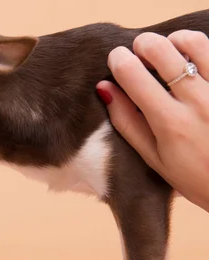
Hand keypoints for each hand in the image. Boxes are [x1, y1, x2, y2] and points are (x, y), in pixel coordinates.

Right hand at [96, 30, 208, 211]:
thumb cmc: (194, 176)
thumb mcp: (153, 157)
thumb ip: (127, 121)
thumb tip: (104, 89)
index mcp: (170, 123)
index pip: (135, 77)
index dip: (119, 60)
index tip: (115, 57)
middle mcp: (198, 103)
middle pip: (164, 52)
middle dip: (144, 43)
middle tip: (138, 49)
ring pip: (195, 45)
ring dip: (174, 40)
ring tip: (167, 49)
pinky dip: (199, 49)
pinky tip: (190, 59)